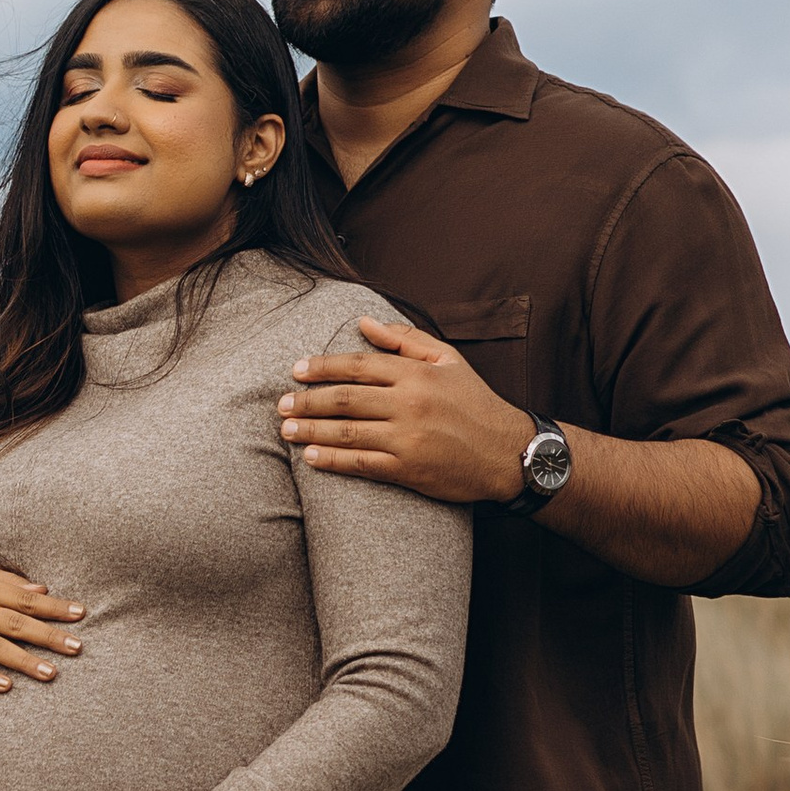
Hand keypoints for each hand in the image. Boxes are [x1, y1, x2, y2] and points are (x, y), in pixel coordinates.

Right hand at [0, 566, 85, 693]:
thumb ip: (8, 582)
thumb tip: (43, 590)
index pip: (24, 598)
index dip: (53, 607)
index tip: (81, 614)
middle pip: (14, 623)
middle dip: (47, 636)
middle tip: (76, 647)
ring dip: (24, 661)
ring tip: (51, 673)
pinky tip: (8, 687)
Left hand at [278, 317, 535, 503]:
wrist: (509, 453)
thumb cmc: (475, 403)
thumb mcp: (448, 360)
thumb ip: (405, 339)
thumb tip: (363, 321)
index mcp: (416, 373)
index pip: (357, 365)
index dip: (322, 367)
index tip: (296, 371)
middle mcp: (409, 403)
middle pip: (344, 399)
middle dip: (306, 401)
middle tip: (281, 404)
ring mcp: (408, 437)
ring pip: (346, 432)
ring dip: (310, 430)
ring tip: (286, 429)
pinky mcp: (409, 469)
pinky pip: (361, 463)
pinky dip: (332, 460)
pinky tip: (311, 457)